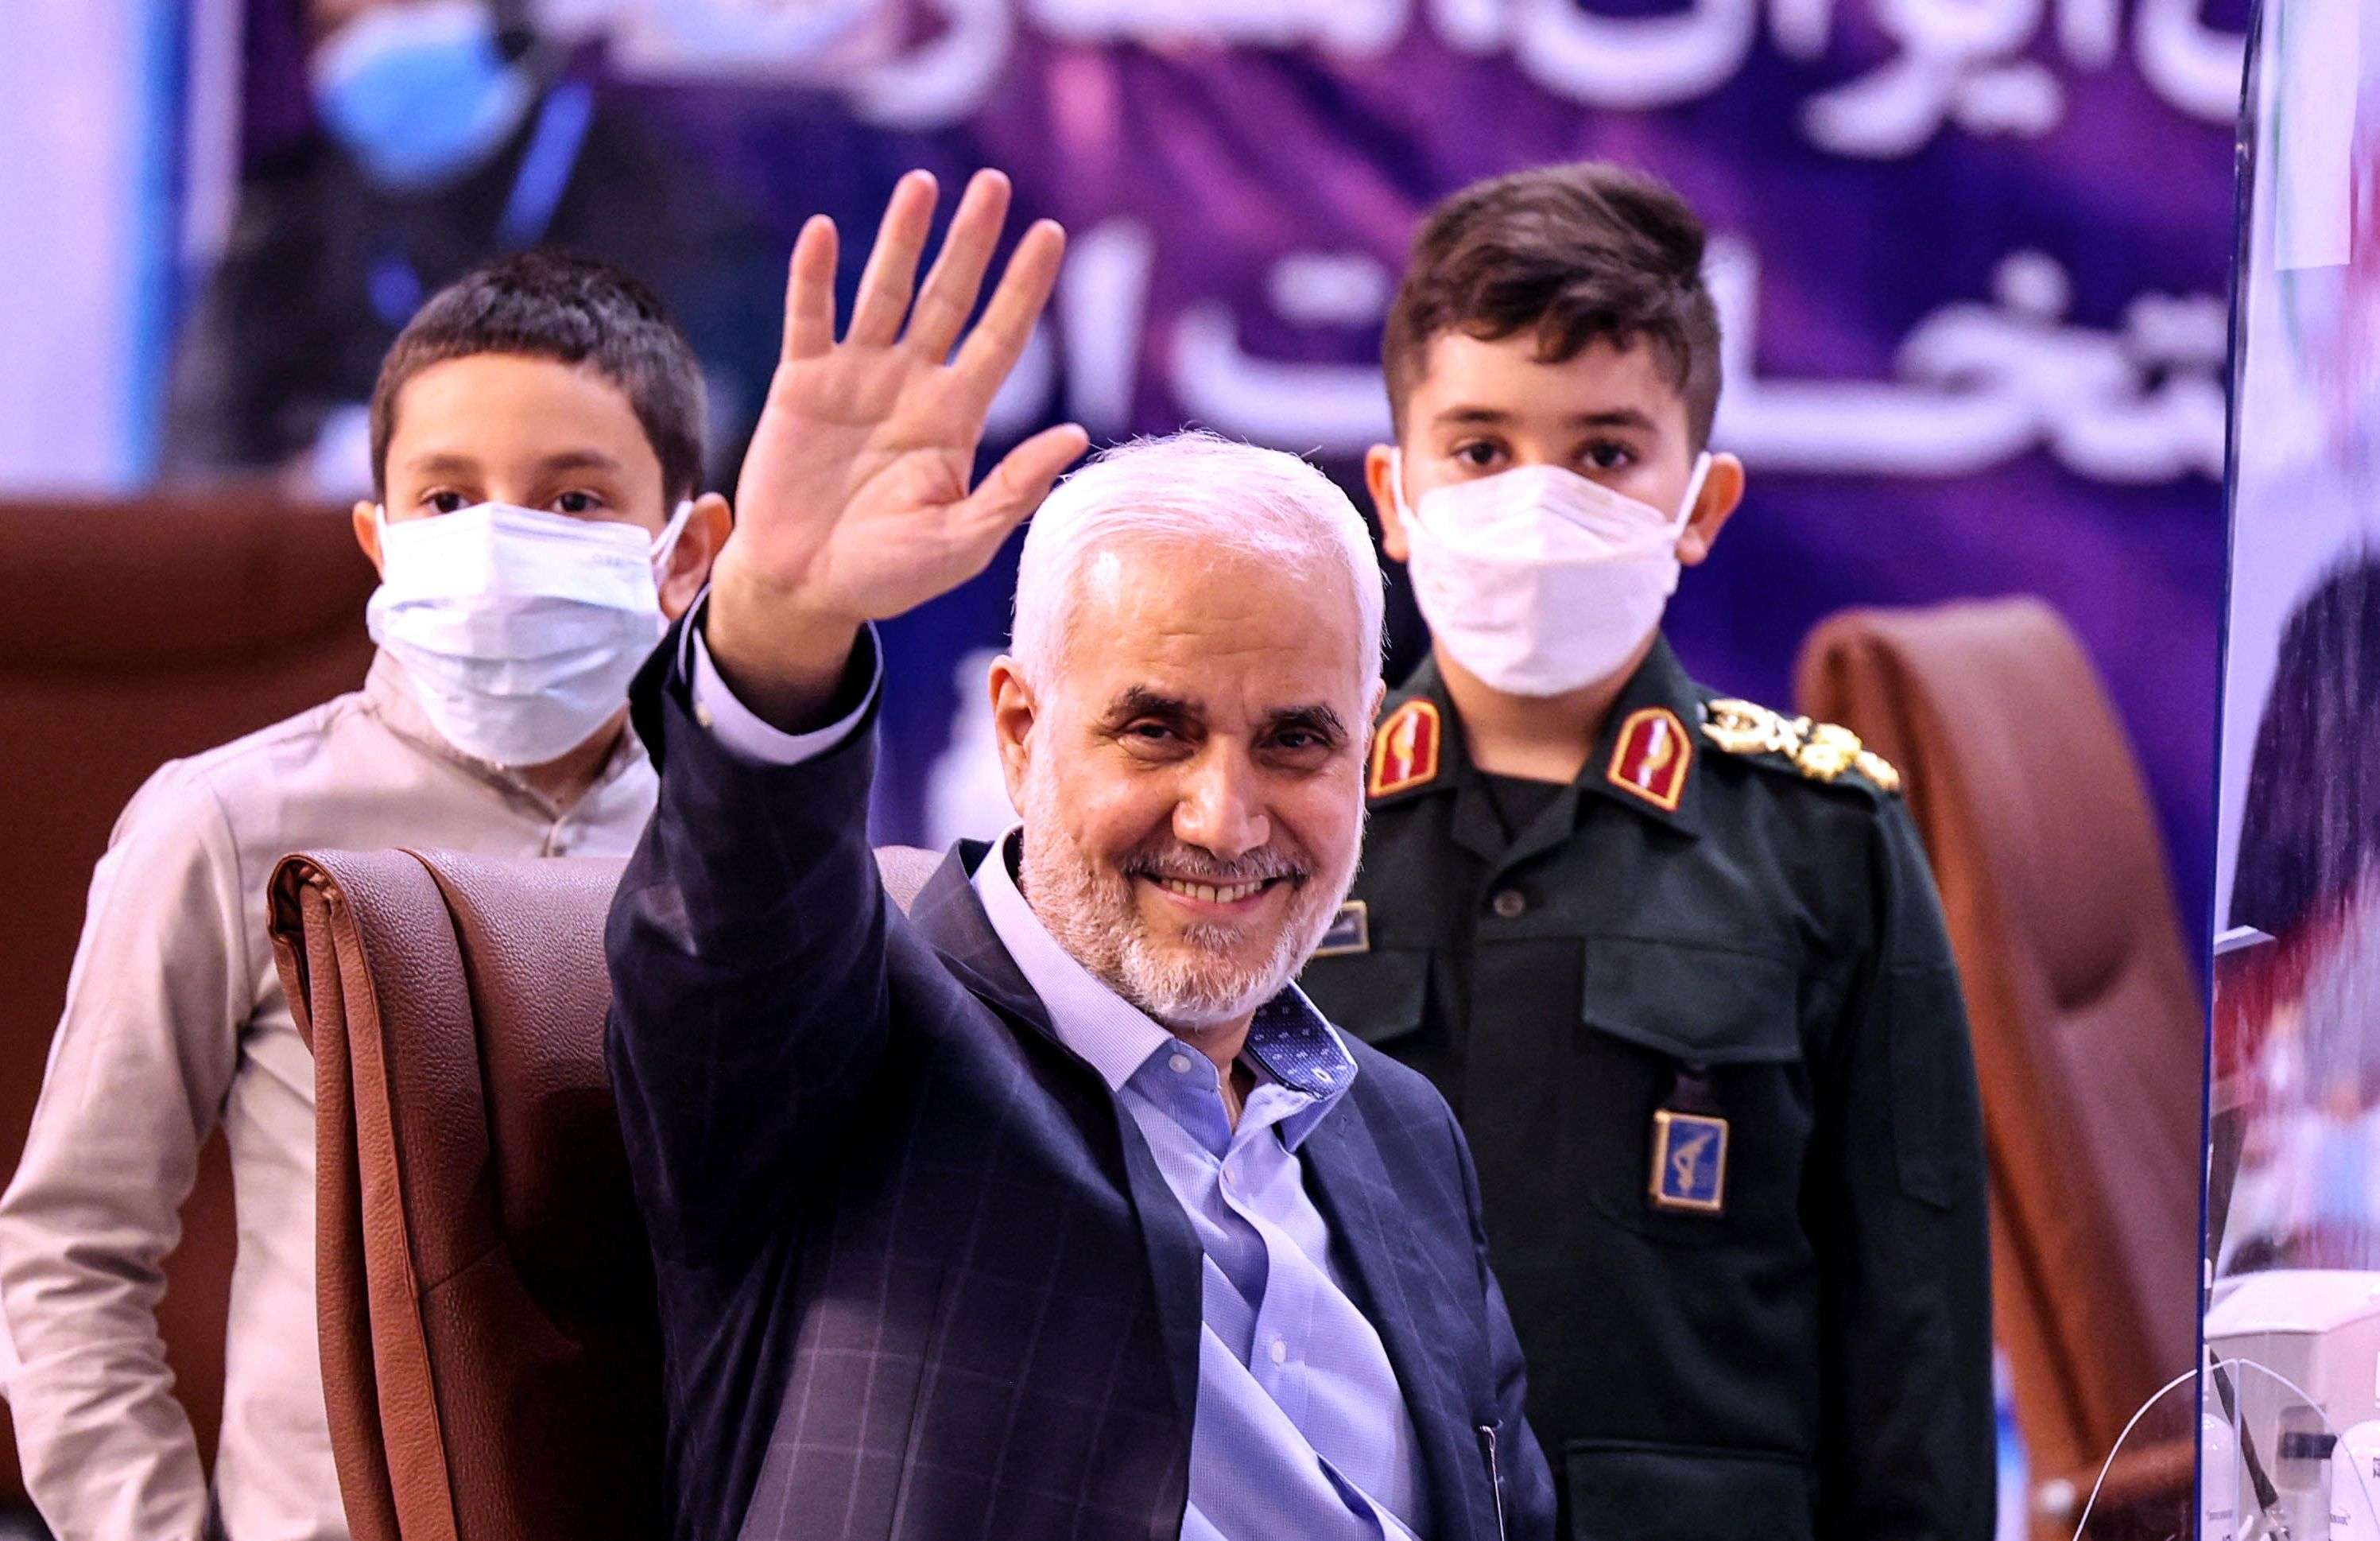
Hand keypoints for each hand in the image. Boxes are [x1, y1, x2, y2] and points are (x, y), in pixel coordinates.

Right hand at [708, 168, 1088, 725]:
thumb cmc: (888, 575)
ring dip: (900, 238)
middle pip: (948, 298)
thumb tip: (1075, 433)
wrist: (804, 588)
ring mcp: (855, 379)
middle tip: (993, 183)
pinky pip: (808, 319)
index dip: (1024, 287)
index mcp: (956, 419)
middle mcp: (911, 386)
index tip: (1051, 233)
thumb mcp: (963, 541)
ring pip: (882, 292)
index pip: (1001, 338)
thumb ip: (1014, 487)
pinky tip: (824, 232)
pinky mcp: (800, 385)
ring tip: (921, 184)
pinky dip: (813, 277)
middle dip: (970, 243)